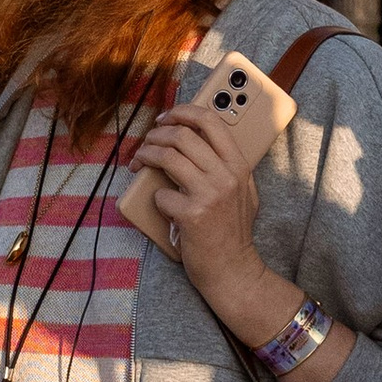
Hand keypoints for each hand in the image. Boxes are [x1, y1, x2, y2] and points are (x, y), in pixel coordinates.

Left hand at [129, 103, 268, 318]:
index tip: (166, 117)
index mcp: (239, 166)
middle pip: (183, 135)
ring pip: (167, 157)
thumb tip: (197, 141)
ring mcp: (209, 195)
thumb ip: (226, 167)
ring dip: (146, 155)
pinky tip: (160, 205)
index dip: (183, 112)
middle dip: (156, 134)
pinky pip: (161, 194)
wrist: (232, 269)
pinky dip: (155, 197)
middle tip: (146, 142)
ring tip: (139, 161)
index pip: (212, 121)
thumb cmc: (232, 232)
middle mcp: (226, 176)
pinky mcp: (191, 215)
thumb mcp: (243, 193)